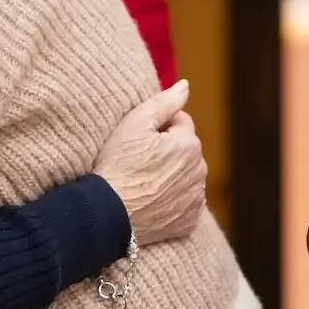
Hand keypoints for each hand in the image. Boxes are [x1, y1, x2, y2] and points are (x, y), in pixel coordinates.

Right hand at [91, 80, 206, 247]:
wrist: (109, 215)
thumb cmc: (118, 166)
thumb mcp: (134, 124)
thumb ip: (163, 102)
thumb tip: (185, 86)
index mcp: (189, 145)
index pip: (180, 122)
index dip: (157, 127)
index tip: (137, 140)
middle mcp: (199, 172)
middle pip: (185, 150)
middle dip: (168, 150)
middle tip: (138, 160)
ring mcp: (195, 199)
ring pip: (185, 175)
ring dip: (171, 174)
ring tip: (143, 181)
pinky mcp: (188, 222)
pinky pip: (184, 202)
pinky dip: (172, 199)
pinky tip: (150, 199)